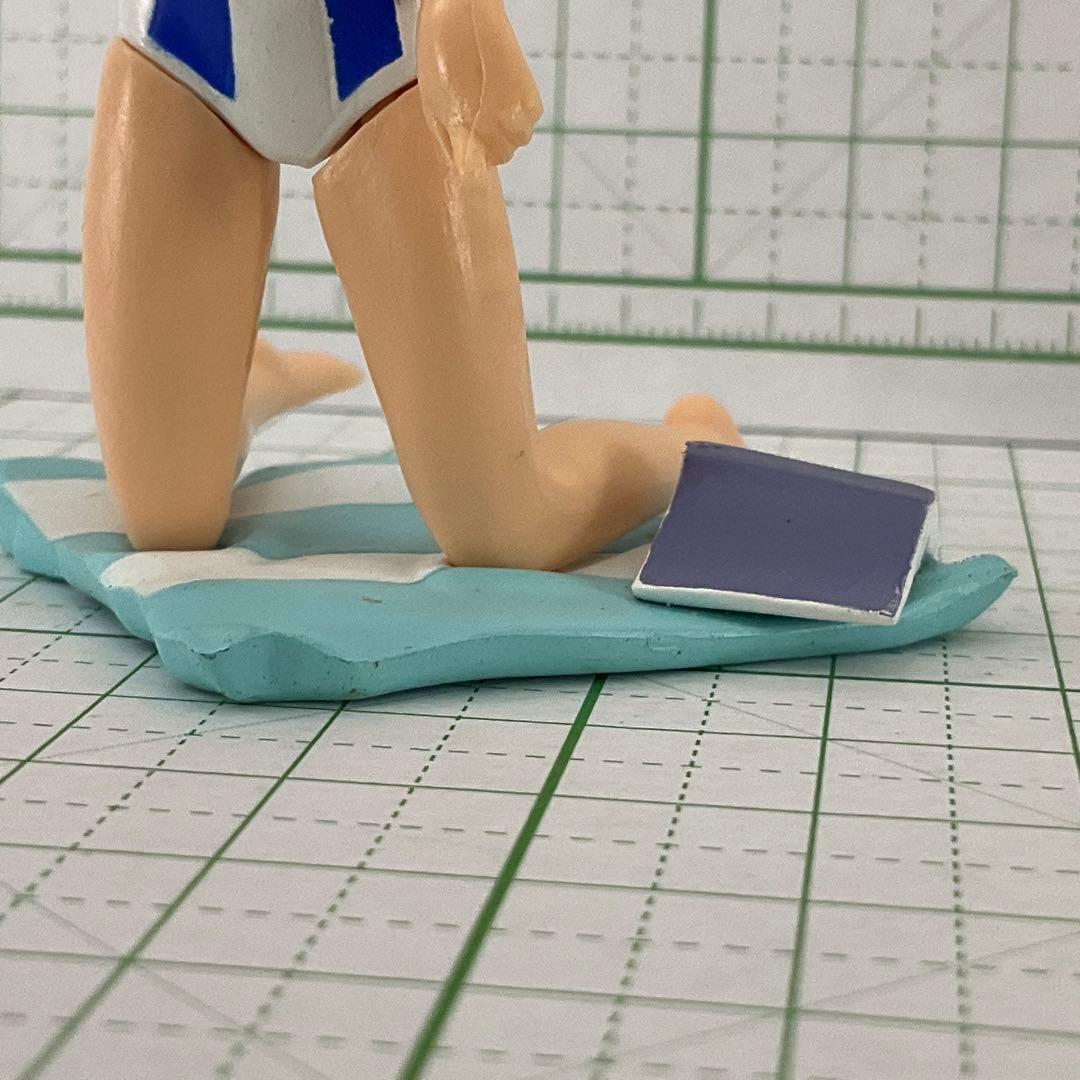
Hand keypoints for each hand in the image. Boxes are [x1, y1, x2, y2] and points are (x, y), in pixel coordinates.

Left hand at [417, 0, 543, 173]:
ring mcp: (518, 121)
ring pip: (515, 140)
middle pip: (498, 155)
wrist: (465, 14)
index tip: (466, 137)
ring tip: (490, 98)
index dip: (471, 152)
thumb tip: (461, 162)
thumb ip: (449, 139)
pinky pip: (527, 122)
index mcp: (470, 138)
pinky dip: (518, 111)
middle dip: (488, 139)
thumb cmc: (442, 54)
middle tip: (477, 111)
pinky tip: (504, 90)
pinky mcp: (533, 104)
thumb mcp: (434, 104)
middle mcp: (497, 135)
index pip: (476, 168)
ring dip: (504, 126)